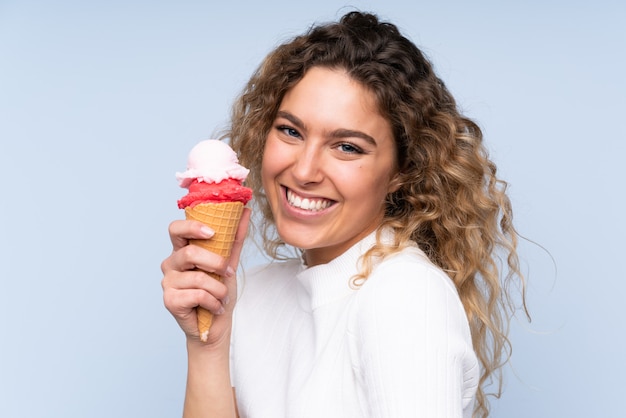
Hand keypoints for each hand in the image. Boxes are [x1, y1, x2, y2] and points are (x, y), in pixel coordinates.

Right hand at [161, 208, 250, 346]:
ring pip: (197, 277)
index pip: (175, 229)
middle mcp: (170, 263)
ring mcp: (167, 282)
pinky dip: (214, 302)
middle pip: (189, 253)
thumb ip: (234, 238)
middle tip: (228, 273)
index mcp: (182, 250)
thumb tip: (246, 210)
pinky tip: (215, 307)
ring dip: (219, 288)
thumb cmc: (219, 291)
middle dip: (216, 263)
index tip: (212, 233)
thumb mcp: (229, 263)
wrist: (216, 324)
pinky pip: (197, 295)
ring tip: (223, 296)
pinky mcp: (169, 300)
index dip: (192, 227)